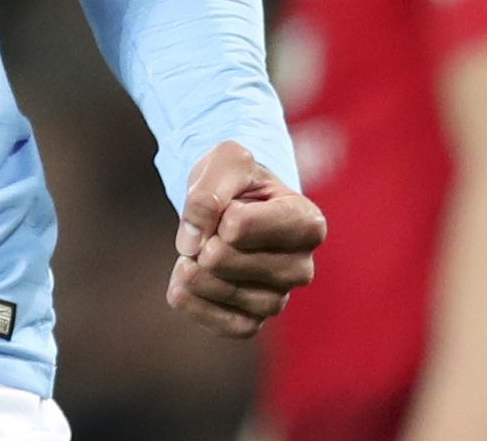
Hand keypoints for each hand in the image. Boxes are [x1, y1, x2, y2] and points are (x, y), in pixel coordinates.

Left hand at [166, 141, 325, 337]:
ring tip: (187, 255)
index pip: (241, 226)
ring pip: (226, 293)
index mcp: (306, 222)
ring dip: (192, 273)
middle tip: (203, 232)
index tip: (226, 205)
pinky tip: (179, 286)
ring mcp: (281, 295)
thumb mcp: (227, 160)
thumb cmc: (239, 179)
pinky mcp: (258, 318)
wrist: (235, 202)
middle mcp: (302, 265)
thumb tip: (191, 243)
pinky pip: (229, 326)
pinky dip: (196, 306)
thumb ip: (208, 192)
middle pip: (227, 260)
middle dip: (201, 242)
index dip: (217, 213)